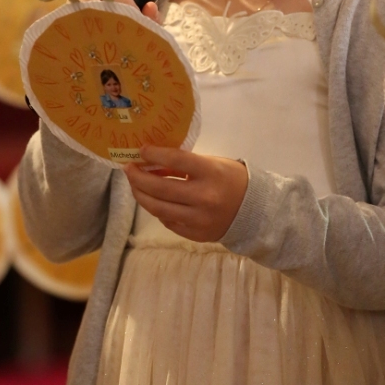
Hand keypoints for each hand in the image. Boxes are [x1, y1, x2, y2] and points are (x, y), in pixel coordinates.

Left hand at [125, 146, 247, 242]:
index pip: (175, 160)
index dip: (154, 154)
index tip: (141, 150)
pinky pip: (168, 222)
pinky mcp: (195, 234)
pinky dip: (158, 210)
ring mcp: (198, 219)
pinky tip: (155, 201)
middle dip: (138, 178)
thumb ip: (186, 164)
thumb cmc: (232, 180)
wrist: (255, 211)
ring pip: (158, 208)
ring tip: (135, 186)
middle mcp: (203, 197)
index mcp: (210, 173)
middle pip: (159, 188)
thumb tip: (154, 163)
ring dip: (141, 195)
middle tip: (128, 169)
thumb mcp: (213, 164)